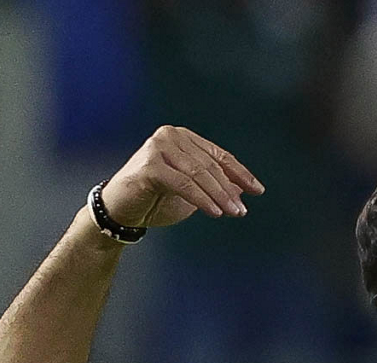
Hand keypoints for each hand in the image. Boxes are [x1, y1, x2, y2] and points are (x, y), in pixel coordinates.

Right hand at [99, 125, 264, 227]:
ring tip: (233, 212)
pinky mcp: (149, 165)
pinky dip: (201, 198)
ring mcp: (158, 147)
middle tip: (242, 209)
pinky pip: (183, 184)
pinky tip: (215, 211)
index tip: (257, 191)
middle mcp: (170, 136)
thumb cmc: (154, 200)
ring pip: (198, 174)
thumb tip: (242, 187)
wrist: (119, 212)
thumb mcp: (192, 194)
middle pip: (209, 165)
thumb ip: (214, 186)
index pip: (218, 155)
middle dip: (229, 189)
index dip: (240, 173)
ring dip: (219, 195)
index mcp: (182, 137)